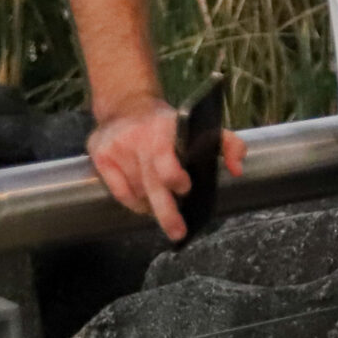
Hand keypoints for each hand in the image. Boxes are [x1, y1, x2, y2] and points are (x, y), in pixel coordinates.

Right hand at [86, 95, 244, 242]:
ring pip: (137, 192)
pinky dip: (134, 202)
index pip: (166, 163)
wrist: (126, 105)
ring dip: (151, 204)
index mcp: (164, 131)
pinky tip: (144, 204)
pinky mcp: (100, 157)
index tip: (185, 189)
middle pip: (152, 185)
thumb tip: (237, 169)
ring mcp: (116, 150)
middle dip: (167, 213)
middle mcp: (137, 140)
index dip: (175, 180)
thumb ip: (227, 144)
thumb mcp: (200, 125)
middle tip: (178, 233)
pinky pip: (119, 192)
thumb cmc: (169, 123)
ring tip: (162, 208)